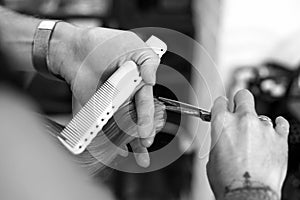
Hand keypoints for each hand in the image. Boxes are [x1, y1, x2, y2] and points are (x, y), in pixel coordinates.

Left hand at [48, 22, 159, 166]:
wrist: (77, 48)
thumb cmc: (106, 44)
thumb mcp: (134, 47)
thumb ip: (149, 61)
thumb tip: (153, 80)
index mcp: (138, 85)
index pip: (146, 105)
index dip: (147, 119)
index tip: (147, 132)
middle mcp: (126, 98)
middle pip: (137, 121)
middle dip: (143, 136)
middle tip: (145, 145)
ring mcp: (111, 106)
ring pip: (123, 128)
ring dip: (131, 142)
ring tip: (140, 157)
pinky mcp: (96, 110)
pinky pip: (102, 128)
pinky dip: (109, 140)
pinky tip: (117, 150)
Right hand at [207, 89, 288, 198]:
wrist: (248, 194)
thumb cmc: (228, 179)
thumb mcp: (212, 156)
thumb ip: (219, 139)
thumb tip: (223, 137)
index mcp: (222, 122)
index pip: (220, 101)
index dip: (221, 105)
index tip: (223, 108)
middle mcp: (243, 120)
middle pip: (243, 95)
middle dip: (240, 101)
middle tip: (240, 109)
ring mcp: (263, 128)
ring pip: (261, 115)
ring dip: (257, 124)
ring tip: (256, 139)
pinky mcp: (280, 138)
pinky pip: (281, 124)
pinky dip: (277, 127)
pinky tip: (272, 132)